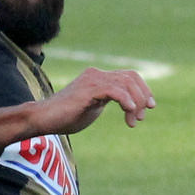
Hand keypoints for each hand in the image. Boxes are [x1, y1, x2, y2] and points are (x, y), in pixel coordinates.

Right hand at [32, 66, 156, 134]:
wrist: (44, 119)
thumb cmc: (66, 117)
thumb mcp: (94, 107)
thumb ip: (108, 101)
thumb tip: (129, 105)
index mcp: (99, 77)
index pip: (129, 76)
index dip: (144, 90)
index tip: (149, 107)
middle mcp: (96, 74)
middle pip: (131, 77)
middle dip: (143, 97)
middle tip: (141, 117)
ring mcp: (92, 80)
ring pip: (125, 83)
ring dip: (136, 103)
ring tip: (133, 120)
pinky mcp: (88, 89)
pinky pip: (114, 90)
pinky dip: (126, 100)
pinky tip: (130, 112)